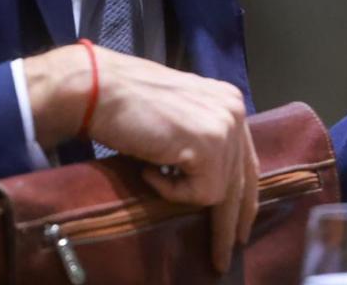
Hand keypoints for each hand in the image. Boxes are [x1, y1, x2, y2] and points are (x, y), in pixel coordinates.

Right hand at [24, 46, 258, 273]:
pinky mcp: (210, 145)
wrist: (99, 90)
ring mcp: (225, 126)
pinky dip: (170, 191)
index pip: (246, 160)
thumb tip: (209, 184)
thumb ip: (198, 142)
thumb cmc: (126, 107)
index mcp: (229, 102)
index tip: (241, 228)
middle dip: (233, 222)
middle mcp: (235, 111)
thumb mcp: (176, 121)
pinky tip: (149, 168)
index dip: (243, 198)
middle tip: (224, 257)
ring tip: (152, 180)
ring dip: (184, 197)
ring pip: (222, 192)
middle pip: (243, 180)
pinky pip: (200, 193)